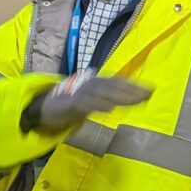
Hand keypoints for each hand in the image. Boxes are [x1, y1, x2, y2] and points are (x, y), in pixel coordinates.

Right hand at [25, 73, 151, 131]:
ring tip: (136, 101)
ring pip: (100, 92)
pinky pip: (84, 103)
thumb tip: (129, 99)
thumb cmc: (67, 105)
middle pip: (110, 85)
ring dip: (119, 96)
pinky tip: (109, 109)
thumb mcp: (89, 100)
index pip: (114, 82)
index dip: (132, 85)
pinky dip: (96, 105)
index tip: (150, 90)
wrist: (40, 108)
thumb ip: (105, 98)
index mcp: (92, 84)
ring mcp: (76, 93)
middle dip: (130, 90)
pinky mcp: (67, 104)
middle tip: (149, 95)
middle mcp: (86, 85)